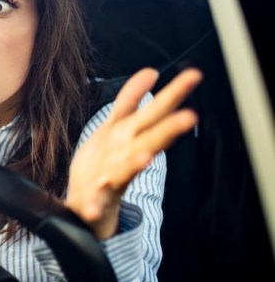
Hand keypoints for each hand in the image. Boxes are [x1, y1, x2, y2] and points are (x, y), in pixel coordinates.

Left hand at [66, 67, 202, 238]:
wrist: (87, 209)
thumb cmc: (105, 165)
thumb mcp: (116, 127)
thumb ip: (131, 100)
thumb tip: (151, 72)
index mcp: (130, 138)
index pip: (155, 113)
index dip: (173, 94)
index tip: (194, 76)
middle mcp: (125, 158)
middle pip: (150, 140)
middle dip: (168, 129)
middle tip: (190, 117)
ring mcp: (111, 181)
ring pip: (126, 171)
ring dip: (135, 164)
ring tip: (146, 157)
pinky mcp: (94, 203)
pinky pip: (94, 204)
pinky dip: (95, 205)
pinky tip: (95, 202)